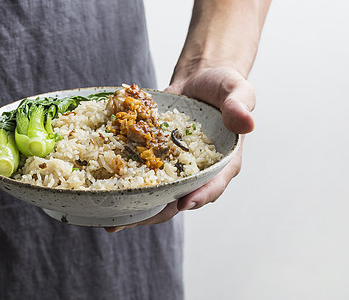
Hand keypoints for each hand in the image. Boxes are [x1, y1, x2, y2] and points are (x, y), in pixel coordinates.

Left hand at [104, 67, 255, 232]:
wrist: (199, 81)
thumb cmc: (223, 88)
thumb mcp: (238, 91)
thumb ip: (240, 106)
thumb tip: (246, 123)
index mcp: (222, 163)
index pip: (213, 185)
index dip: (200, 196)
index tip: (184, 203)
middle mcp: (197, 172)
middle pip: (178, 199)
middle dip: (153, 213)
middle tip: (126, 223)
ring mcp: (174, 168)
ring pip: (156, 194)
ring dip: (134, 208)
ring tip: (108, 221)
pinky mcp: (156, 158)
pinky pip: (141, 173)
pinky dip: (125, 183)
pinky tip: (102, 191)